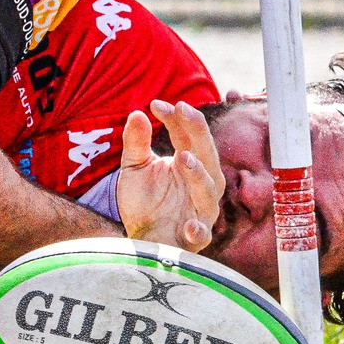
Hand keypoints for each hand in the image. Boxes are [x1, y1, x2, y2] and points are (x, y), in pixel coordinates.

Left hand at [115, 100, 222, 251]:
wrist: (141, 239)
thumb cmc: (144, 201)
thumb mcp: (135, 168)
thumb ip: (136, 143)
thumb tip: (136, 113)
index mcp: (189, 163)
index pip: (187, 136)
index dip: (176, 119)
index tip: (157, 104)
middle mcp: (201, 183)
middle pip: (206, 155)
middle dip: (197, 132)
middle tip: (183, 112)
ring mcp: (201, 210)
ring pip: (208, 190)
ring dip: (198, 174)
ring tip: (183, 158)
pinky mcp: (196, 237)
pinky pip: (202, 232)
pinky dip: (198, 229)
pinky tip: (190, 224)